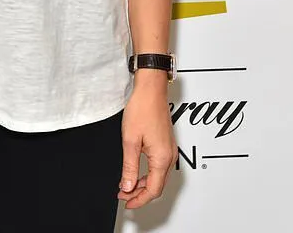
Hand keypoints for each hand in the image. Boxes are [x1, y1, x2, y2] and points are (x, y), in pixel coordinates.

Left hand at [117, 79, 177, 208]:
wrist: (151, 89)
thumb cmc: (142, 108)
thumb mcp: (130, 140)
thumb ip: (129, 166)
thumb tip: (127, 186)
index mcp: (162, 158)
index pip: (152, 190)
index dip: (138, 200)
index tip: (126, 202)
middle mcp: (169, 156)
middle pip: (157, 186)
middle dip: (140, 194)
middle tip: (123, 195)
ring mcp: (169, 149)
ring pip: (158, 176)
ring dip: (143, 183)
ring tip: (126, 184)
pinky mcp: (166, 143)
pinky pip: (159, 166)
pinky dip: (147, 173)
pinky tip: (136, 171)